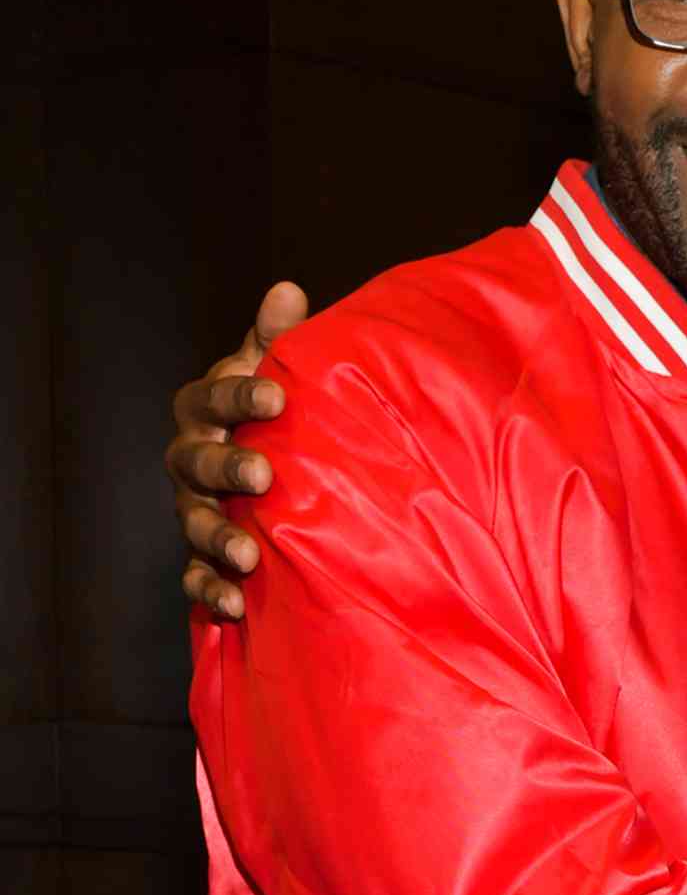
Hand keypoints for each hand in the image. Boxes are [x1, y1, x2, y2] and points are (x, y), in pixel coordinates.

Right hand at [166, 282, 309, 617]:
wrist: (281, 463)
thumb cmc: (280, 408)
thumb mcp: (280, 368)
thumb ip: (280, 335)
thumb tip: (287, 290)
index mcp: (206, 409)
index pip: (211, 397)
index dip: (239, 395)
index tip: (275, 394)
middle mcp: (191, 458)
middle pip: (195, 464)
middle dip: (226, 469)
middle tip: (263, 476)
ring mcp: (194, 508)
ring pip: (193, 524)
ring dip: (217, 540)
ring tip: (249, 555)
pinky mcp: (204, 553)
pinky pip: (196, 576)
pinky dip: (211, 590)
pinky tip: (236, 604)